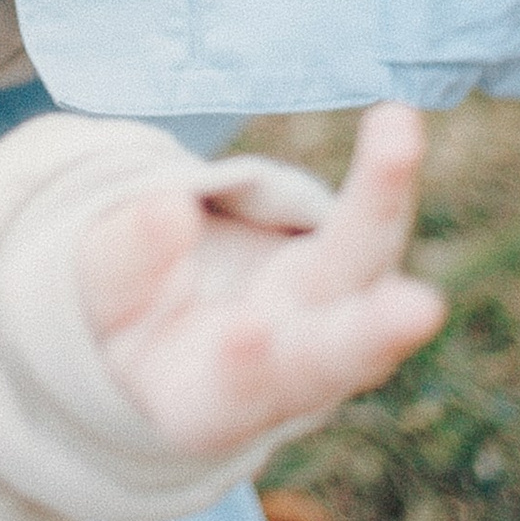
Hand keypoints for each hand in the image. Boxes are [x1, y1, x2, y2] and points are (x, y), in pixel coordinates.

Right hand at [78, 104, 443, 456]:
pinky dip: (385, 173)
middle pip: (334, 354)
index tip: (246, 331)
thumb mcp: (100, 304)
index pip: (234, 392)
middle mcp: (290, 373)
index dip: (241, 365)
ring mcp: (329, 316)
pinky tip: (395, 117)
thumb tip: (168, 208)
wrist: (177, 329)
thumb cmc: (129, 326)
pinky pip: (370, 220)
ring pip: (364, 267)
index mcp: (208, 402)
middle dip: (372, 332)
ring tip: (397, 130)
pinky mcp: (346, 264)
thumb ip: (124, 264)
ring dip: (383, 201)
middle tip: (418, 308)